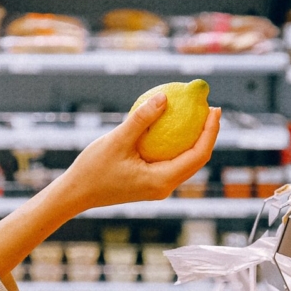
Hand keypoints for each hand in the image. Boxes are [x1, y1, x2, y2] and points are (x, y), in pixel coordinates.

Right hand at [54, 95, 220, 213]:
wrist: (76, 193)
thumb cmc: (93, 169)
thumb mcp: (117, 140)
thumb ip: (142, 119)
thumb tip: (165, 97)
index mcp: (162, 180)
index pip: (198, 155)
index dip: (210, 131)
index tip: (214, 108)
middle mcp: (165, 187)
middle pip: (197, 160)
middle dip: (208, 134)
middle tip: (210, 107)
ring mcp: (158, 187)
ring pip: (186, 163)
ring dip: (195, 139)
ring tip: (197, 115)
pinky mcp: (150, 183)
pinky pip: (171, 162)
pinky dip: (177, 144)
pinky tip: (172, 126)